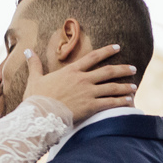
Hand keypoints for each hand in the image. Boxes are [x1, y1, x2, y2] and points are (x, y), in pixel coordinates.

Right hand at [21, 43, 137, 123]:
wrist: (40, 115)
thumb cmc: (36, 98)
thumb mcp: (35, 79)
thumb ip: (34, 64)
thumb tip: (27, 51)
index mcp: (71, 71)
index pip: (93, 57)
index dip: (107, 51)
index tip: (118, 47)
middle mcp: (83, 80)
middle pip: (108, 71)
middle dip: (122, 69)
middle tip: (133, 68)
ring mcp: (88, 93)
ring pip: (112, 87)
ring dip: (125, 86)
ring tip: (135, 86)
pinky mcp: (91, 107)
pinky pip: (110, 103)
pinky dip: (121, 102)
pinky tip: (129, 101)